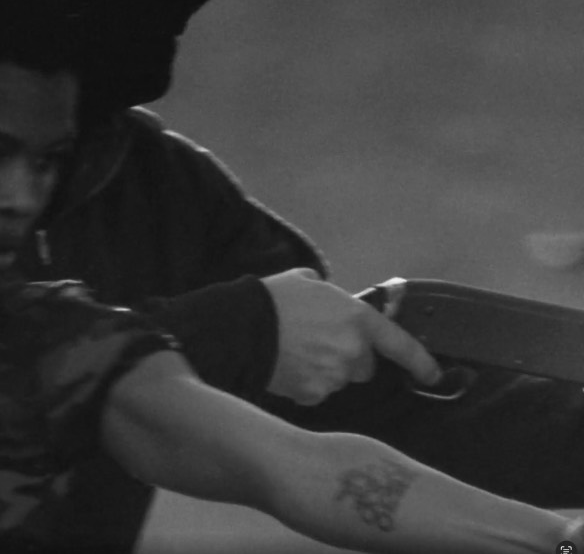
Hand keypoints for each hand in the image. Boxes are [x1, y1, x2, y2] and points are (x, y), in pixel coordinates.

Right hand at [261, 268, 441, 404]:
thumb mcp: (308, 281)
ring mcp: (334, 376)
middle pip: (364, 366)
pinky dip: (306, 383)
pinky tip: (287, 367)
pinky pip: (317, 391)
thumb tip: (330, 303)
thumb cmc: (275, 298)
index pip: (401, 345)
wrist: (242, 327)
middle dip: (349, 357)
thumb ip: (330, 296)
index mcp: (358, 320)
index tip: (433, 376)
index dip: (421, 362)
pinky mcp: (313, 394)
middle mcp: (353, 352)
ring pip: (339, 378)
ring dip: (326, 369)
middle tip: (320, 343)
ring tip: (296, 353)